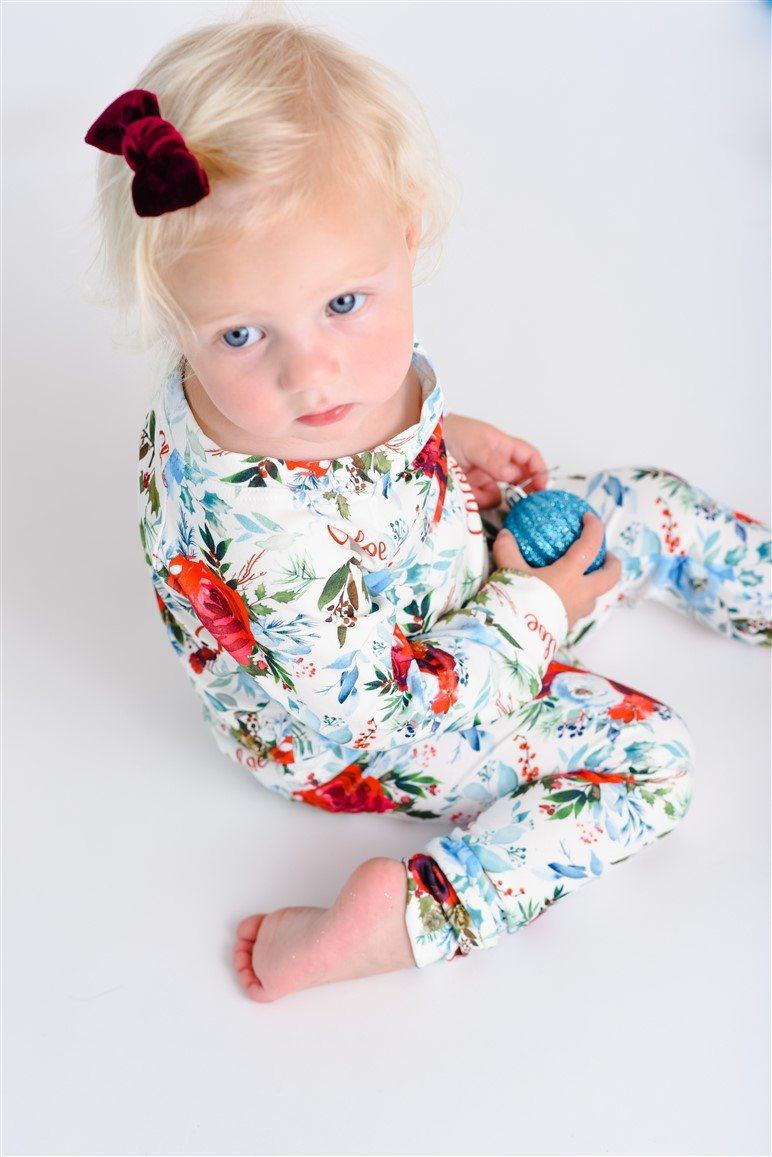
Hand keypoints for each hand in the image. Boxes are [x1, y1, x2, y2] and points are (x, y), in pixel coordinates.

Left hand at [443, 412, 548, 509]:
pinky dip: (477, 502)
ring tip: (475, 492)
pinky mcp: (469, 490)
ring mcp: (482, 477)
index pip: (529, 457)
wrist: (421, 441)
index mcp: (502, 446)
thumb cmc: (448, 432)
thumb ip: (493, 460)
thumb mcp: (474, 443)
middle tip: (520, 503)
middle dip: (520, 492)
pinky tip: (466, 495)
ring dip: (492, 497)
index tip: (542, 487)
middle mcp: (495, 463)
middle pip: (518, 480)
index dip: (539, 471)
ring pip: (498, 494)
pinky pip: (481, 501)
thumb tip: (513, 476)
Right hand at [492, 511, 621, 628]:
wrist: (515, 639)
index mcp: (570, 574)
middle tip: (606, 555)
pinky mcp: (568, 627)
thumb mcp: (508, 570)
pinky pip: (579, 610)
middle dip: (613, 563)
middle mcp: (580, 593)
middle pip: (611, 577)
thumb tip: (505, 534)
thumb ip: (507, 550)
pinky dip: (576, 600)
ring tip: (582, 578)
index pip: (591, 545)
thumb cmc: (516, 601)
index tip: (589, 518)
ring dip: (594, 585)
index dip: (594, 528)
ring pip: (595, 597)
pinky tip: (560, 598)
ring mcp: (577, 612)